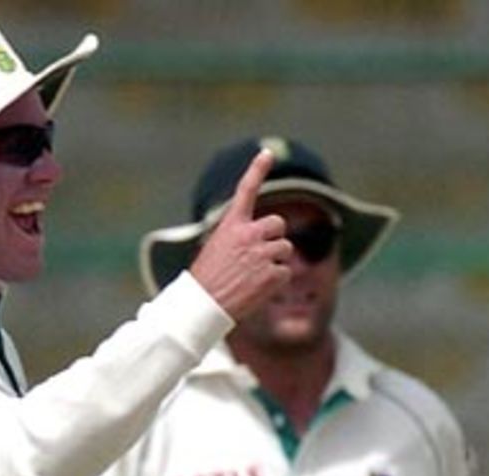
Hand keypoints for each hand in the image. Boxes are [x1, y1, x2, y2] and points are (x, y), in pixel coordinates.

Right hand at [189, 149, 291, 319]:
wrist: (202, 309)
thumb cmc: (205, 283)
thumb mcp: (215, 251)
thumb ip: (238, 239)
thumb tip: (259, 240)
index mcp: (231, 226)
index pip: (246, 190)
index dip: (257, 170)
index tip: (267, 153)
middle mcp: (249, 235)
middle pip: (279, 225)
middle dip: (274, 239)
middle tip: (260, 257)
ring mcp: (262, 254)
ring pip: (285, 250)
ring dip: (275, 262)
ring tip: (254, 278)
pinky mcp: (272, 274)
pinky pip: (285, 273)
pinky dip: (275, 282)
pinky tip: (258, 290)